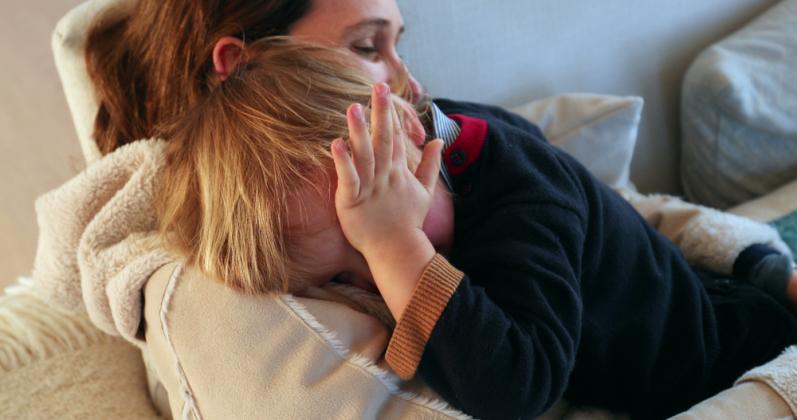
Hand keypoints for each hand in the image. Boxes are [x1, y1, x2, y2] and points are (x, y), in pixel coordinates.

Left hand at [330, 83, 442, 258]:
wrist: (397, 251)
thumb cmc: (407, 222)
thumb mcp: (424, 191)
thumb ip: (430, 165)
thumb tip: (438, 141)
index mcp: (398, 171)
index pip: (394, 137)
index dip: (389, 114)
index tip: (383, 91)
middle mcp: (385, 175)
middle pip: (383, 140)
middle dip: (380, 113)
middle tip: (377, 88)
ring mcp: (370, 188)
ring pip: (365, 155)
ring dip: (360, 131)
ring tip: (354, 108)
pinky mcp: (353, 201)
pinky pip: (349, 178)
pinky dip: (343, 162)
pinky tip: (336, 144)